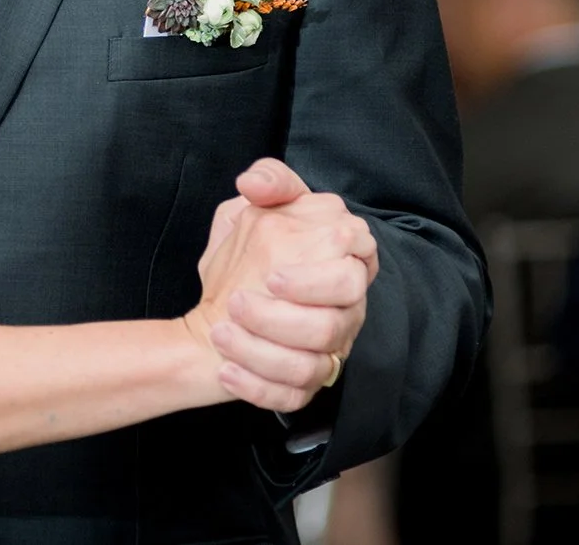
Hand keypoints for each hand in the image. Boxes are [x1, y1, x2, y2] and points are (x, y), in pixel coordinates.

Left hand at [192, 160, 376, 413]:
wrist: (222, 306)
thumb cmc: (249, 253)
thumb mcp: (256, 208)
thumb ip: (269, 182)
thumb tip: (252, 183)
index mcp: (342, 262)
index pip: (357, 265)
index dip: (317, 275)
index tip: (269, 275)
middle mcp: (344, 309)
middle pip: (335, 323)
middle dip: (285, 318)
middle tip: (238, 303)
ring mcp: (329, 350)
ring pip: (312, 364)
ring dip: (260, 350)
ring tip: (220, 333)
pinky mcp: (306, 384)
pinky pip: (292, 395)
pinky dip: (256, 385)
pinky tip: (226, 369)